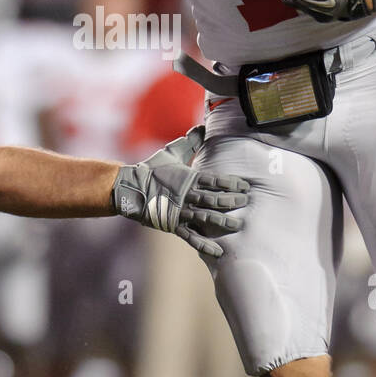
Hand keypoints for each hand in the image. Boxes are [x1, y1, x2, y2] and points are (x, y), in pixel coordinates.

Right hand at [112, 125, 248, 255]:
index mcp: (189, 178)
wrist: (129, 188)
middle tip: (246, 203)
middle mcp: (187, 195)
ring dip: (223, 222)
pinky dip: (204, 244)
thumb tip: (203, 125)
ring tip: (238, 225)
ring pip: (206, 217)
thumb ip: (190, 141)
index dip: (232, 183)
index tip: (246, 187)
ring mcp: (180, 211)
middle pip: (214, 199)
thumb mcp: (172, 152)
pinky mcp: (172, 224)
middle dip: (232, 201)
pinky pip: (191, 236)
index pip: (215, 180)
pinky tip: (218, 251)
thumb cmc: (151, 169)